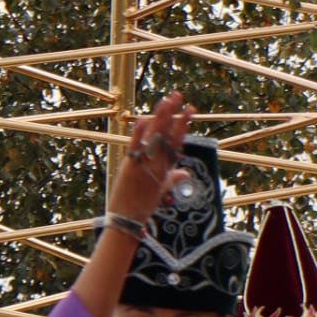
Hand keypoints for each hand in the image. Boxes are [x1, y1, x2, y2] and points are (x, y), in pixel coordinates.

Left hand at [107, 91, 195, 229]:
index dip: (184, 124)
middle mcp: (157, 164)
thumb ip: (173, 179)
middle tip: (178, 95)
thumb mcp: (162, 192)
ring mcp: (144, 163)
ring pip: (153, 136)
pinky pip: (135, 144)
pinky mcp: (129, 164)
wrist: (127, 220)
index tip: (190, 109)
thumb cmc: (144, 207)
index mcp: (167, 169)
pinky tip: (144, 118)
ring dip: (159, 117)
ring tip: (165, 100)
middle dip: (173, 113)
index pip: (178, 141)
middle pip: (167, 134)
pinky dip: (139, 132)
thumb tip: (186, 173)